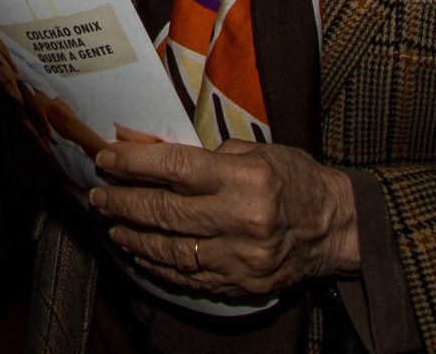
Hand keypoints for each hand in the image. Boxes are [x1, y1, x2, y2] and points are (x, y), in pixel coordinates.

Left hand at [90, 139, 359, 298]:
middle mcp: (242, 220)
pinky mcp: (241, 284)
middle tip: (98, 195)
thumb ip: (210, 156)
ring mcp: (241, 258)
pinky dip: (159, 266)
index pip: (176, 168)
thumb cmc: (295, 179)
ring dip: (135, 238)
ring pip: (171, 250)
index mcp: (246, 179)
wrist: (336, 227)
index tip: (105, 158)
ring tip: (112, 225)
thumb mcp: (259, 151)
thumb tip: (156, 154)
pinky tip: (140, 254)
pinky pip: (189, 277)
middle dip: (124, 202)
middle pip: (166, 212)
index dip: (135, 163)